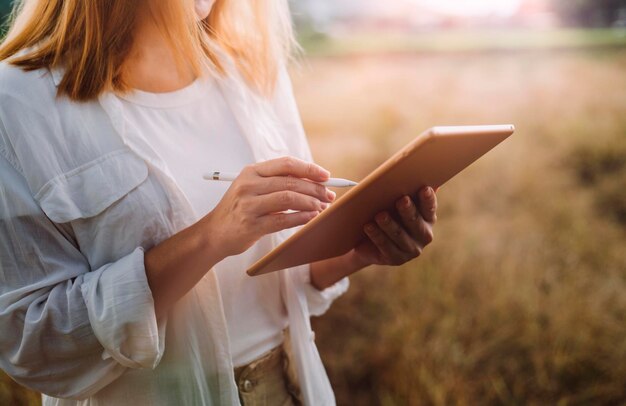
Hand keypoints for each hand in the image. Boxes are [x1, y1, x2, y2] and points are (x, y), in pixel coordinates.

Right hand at [200, 156, 335, 257]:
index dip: (309, 169)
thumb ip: (277, 182)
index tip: (326, 176)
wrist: (214, 233)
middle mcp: (248, 185)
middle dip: (315, 189)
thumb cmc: (239, 210)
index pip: (286, 164)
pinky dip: (301, 218)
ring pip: (288, 198)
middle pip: (290, 181)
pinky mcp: (251, 225)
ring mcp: (248, 205)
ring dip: (311, 203)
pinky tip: (312, 218)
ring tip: (322, 207)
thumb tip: (314, 182)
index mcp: (251, 172)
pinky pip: (283, 220)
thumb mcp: (252, 188)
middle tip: (329, 196)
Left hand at [354, 186, 436, 266]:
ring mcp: (411, 249)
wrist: (370, 242)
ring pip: (399, 235)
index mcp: (428, 218)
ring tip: (380, 214)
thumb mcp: (394, 202)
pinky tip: (368, 226)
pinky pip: (386, 246)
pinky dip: (376, 235)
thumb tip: (414, 173)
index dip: (428, 199)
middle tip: (401, 199)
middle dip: (408, 211)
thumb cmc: (386, 214)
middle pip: (415, 222)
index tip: (424, 188)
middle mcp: (424, 235)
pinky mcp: (396, 259)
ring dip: (389, 224)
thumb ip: (405, 190)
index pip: (430, 208)